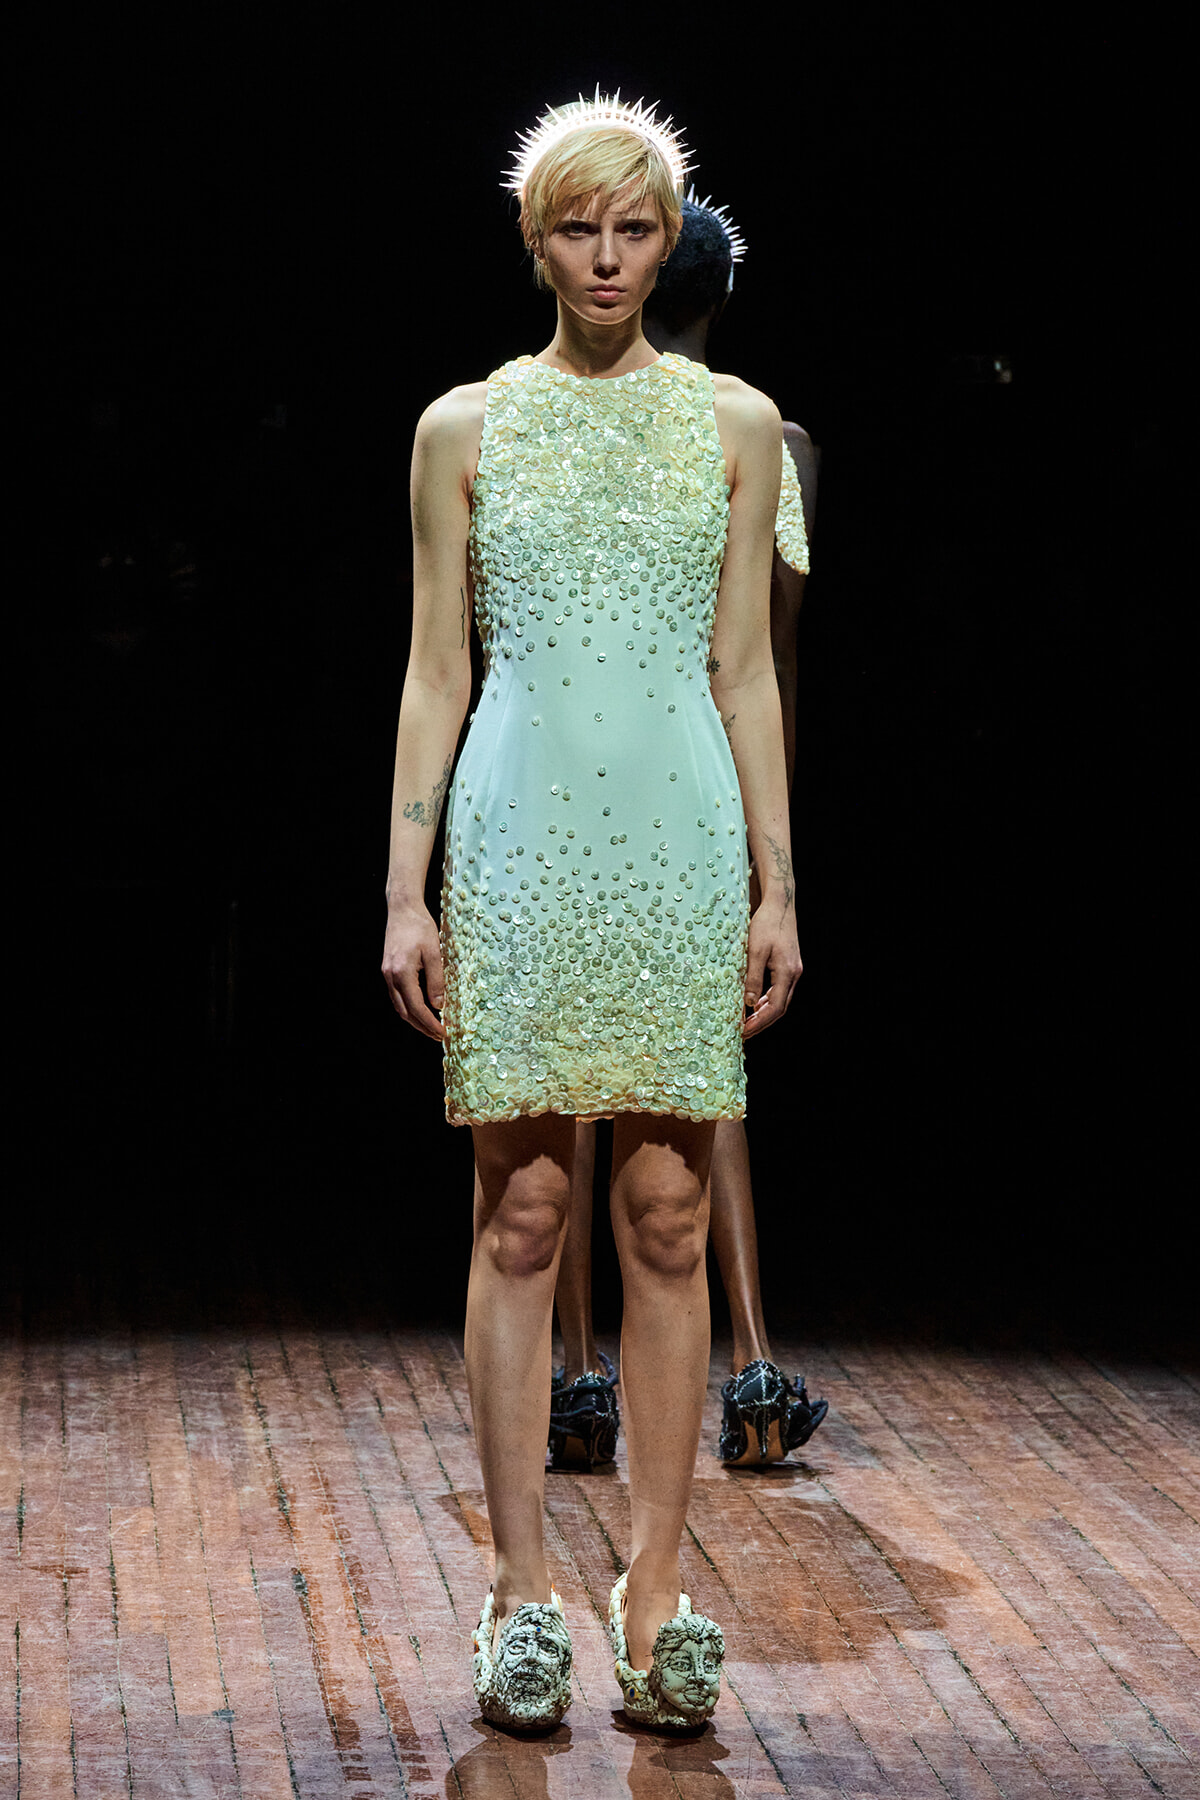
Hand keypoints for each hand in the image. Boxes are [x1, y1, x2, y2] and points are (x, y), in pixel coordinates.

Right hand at [382, 904, 445, 1039]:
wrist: (402, 908)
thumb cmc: (420, 926)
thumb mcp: (434, 952)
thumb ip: (436, 980)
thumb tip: (439, 1006)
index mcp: (401, 973)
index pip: (416, 1007)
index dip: (430, 1023)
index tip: (443, 1032)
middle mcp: (390, 976)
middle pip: (404, 1012)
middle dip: (422, 1027)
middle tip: (439, 1036)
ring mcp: (387, 974)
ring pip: (399, 1006)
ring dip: (415, 1019)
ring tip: (431, 1027)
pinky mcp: (388, 970)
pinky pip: (397, 996)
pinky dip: (409, 1007)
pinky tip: (420, 1009)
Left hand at [742, 904, 801, 1039]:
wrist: (779, 904)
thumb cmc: (766, 924)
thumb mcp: (754, 951)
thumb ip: (752, 978)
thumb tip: (749, 1004)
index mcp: (787, 973)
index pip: (774, 1008)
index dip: (759, 1023)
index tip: (743, 1032)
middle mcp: (794, 974)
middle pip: (780, 1008)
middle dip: (762, 1023)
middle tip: (743, 1034)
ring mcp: (793, 970)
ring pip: (780, 1000)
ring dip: (764, 1013)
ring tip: (747, 1023)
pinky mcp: (789, 965)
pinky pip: (779, 989)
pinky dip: (767, 1000)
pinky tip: (755, 1003)